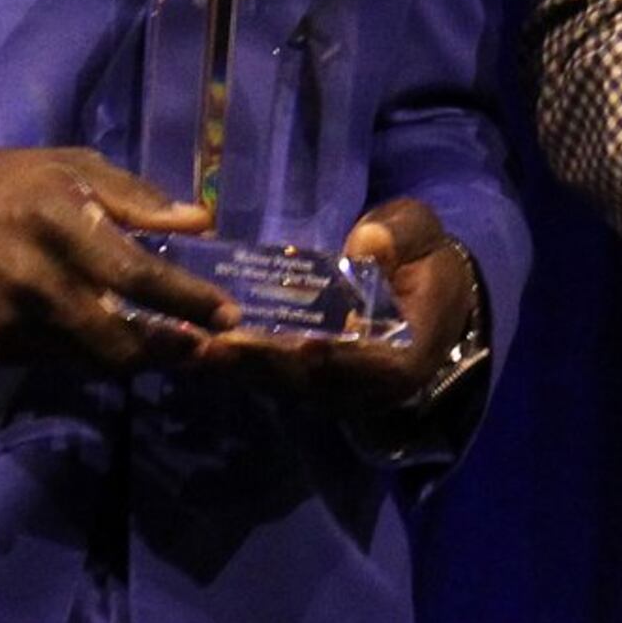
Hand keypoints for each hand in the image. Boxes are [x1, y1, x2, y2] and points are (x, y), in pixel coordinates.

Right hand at [0, 145, 229, 368]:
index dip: (189, 302)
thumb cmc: (0, 185)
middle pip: (120, 338)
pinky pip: (56, 363)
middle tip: (203, 348)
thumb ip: (136, 197)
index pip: (140, 276)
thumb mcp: (68, 167)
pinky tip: (105, 344)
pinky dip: (86, 357)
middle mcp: (38, 280)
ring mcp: (11, 322)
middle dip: (171, 350)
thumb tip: (200, 221)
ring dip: (134, 359)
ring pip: (91, 360)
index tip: (227, 315)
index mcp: (61, 223)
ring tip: (166, 350)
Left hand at [189, 197, 485, 423]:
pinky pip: (275, 377)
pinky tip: (202, 348)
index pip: (376, 364)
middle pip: (317, 381)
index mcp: (410, 353)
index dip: (340, 357)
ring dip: (244, 368)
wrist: (422, 286)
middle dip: (269, 363)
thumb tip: (368, 245)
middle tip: (221, 345)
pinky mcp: (312, 381)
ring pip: (289, 384)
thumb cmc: (422, 256)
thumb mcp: (419, 233)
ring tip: (200, 347)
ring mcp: (339, 390)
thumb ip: (399, 237)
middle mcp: (373, 386)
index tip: (304, 345)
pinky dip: (241, 364)